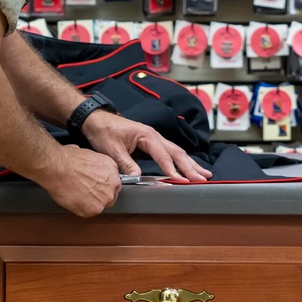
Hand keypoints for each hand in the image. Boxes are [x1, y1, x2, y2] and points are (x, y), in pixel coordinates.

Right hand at [36, 145, 120, 217]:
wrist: (58, 168)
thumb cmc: (69, 159)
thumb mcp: (88, 154)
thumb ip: (95, 165)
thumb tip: (88, 166)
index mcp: (112, 169)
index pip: (113, 182)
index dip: (103, 185)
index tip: (95, 185)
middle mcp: (112, 185)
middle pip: (110, 195)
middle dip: (99, 195)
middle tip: (86, 191)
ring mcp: (104, 199)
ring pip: (100, 206)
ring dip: (91, 202)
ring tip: (78, 195)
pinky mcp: (93, 210)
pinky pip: (88, 212)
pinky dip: (81, 208)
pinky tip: (74, 199)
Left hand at [82, 111, 212, 183]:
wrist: (96, 120)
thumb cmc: (104, 132)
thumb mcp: (112, 150)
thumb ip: (126, 164)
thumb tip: (138, 178)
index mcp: (146, 135)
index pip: (163, 155)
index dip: (173, 169)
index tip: (183, 181)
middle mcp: (154, 135)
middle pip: (176, 152)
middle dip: (190, 166)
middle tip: (203, 179)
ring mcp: (154, 138)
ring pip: (176, 151)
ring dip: (190, 163)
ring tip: (204, 174)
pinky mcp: (151, 142)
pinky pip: (170, 152)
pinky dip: (181, 161)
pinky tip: (188, 168)